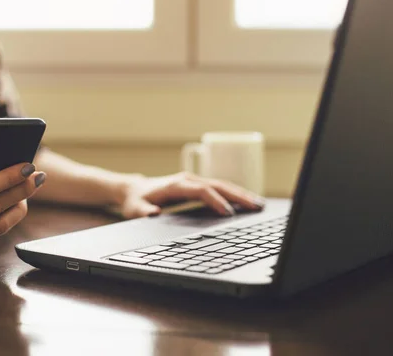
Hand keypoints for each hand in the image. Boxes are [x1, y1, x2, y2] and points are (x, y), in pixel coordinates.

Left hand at [119, 172, 264, 218]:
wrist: (133, 189)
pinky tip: (247, 202)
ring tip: (259, 205)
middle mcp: (188, 179)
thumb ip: (143, 212)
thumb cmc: (135, 200)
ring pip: (222, 184)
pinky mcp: (197, 184)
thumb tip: (154, 213)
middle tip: (257, 206)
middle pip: (218, 185)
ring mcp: (194, 180)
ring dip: (241, 194)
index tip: (229, 213)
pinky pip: (219, 187)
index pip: (202, 190)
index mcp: (176, 185)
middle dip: (238, 196)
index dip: (216, 200)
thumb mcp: (135, 209)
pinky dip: (234, 194)